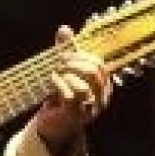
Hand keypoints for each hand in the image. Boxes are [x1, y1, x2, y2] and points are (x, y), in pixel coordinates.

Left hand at [34, 25, 112, 155]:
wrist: (52, 127)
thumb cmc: (60, 97)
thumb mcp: (65, 72)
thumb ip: (66, 51)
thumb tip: (65, 28)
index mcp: (102, 86)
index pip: (99, 64)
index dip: (81, 54)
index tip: (63, 53)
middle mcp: (100, 98)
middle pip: (94, 72)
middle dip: (74, 61)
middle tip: (58, 62)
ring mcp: (89, 109)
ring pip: (84, 84)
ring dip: (66, 74)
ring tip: (54, 73)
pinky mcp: (74, 116)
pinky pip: (72, 96)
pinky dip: (60, 84)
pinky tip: (52, 81)